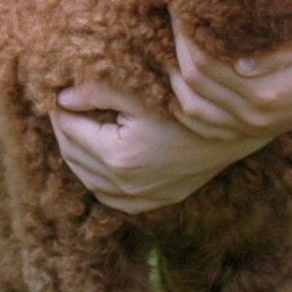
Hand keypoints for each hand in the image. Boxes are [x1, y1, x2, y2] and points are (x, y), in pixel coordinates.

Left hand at [50, 81, 266, 212]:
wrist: (235, 126)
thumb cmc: (185, 102)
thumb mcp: (137, 91)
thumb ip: (94, 92)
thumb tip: (61, 98)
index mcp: (118, 157)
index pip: (70, 133)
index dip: (58, 112)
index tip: (56, 95)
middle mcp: (128, 186)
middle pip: (75, 158)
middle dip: (64, 132)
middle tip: (63, 109)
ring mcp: (145, 197)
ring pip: (91, 183)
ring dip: (79, 157)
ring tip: (79, 130)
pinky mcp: (161, 200)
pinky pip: (116, 201)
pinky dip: (101, 183)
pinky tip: (101, 163)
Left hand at [168, 20, 291, 141]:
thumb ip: (278, 53)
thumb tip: (239, 63)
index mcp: (267, 93)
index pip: (205, 62)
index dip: (185, 34)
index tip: (179, 5)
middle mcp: (253, 116)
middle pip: (193, 82)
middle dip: (175, 48)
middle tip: (170, 17)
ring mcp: (249, 127)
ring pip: (190, 107)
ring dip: (173, 76)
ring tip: (168, 45)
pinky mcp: (248, 131)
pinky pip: (203, 125)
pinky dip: (184, 104)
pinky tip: (179, 79)